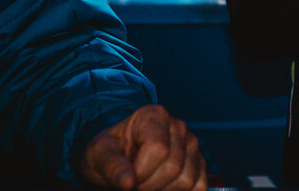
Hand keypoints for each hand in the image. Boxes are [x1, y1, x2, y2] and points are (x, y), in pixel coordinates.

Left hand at [78, 104, 206, 190]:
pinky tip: (162, 187)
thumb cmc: (109, 152)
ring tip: (146, 184)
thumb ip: (112, 166)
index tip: (126, 178)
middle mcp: (178, 126)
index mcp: (153, 116)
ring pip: (187, 180)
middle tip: (134, 184)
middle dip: (149, 186)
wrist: (118, 157)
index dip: (141, 172)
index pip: (159, 149)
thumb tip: (128, 182)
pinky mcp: (199, 162)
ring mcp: (191, 144)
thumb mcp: (99, 154)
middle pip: (173, 168)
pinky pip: (198, 186)